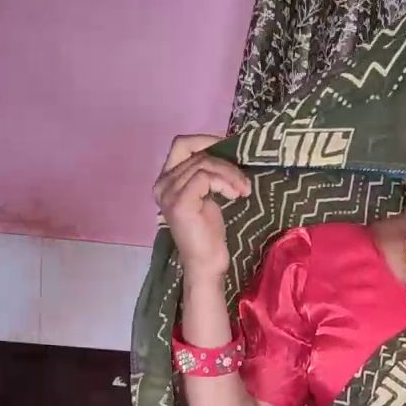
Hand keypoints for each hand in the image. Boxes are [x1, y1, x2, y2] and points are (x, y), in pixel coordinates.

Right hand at [153, 134, 250, 280]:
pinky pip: (205, 176)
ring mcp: (169, 193)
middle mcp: (162, 184)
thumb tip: (226, 149)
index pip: (182, 144)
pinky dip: (225, 182)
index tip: (230, 147)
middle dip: (225, 161)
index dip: (206, 140)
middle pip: (196, 153)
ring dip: (230, 174)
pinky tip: (235, 195)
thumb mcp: (207, 196)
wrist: (206, 265)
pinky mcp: (180, 203)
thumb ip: (207, 174)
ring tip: (244, 190)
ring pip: (203, 163)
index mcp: (166, 181)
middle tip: (243, 179)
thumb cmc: (209, 235)